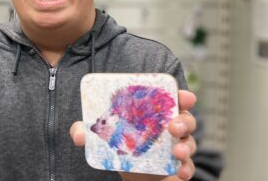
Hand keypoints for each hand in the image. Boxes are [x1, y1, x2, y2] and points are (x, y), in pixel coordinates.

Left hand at [70, 90, 196, 180]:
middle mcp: (169, 126)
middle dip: (184, 121)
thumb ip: (86, 130)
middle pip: (186, 119)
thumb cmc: (118, 140)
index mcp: (154, 112)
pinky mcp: (176, 166)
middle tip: (173, 127)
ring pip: (189, 143)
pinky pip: (187, 166)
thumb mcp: (100, 133)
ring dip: (186, 146)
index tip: (185, 97)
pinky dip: (186, 169)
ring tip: (176, 152)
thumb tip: (78, 135)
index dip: (182, 96)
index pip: (172, 99)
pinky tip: (180, 172)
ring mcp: (175, 146)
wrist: (125, 168)